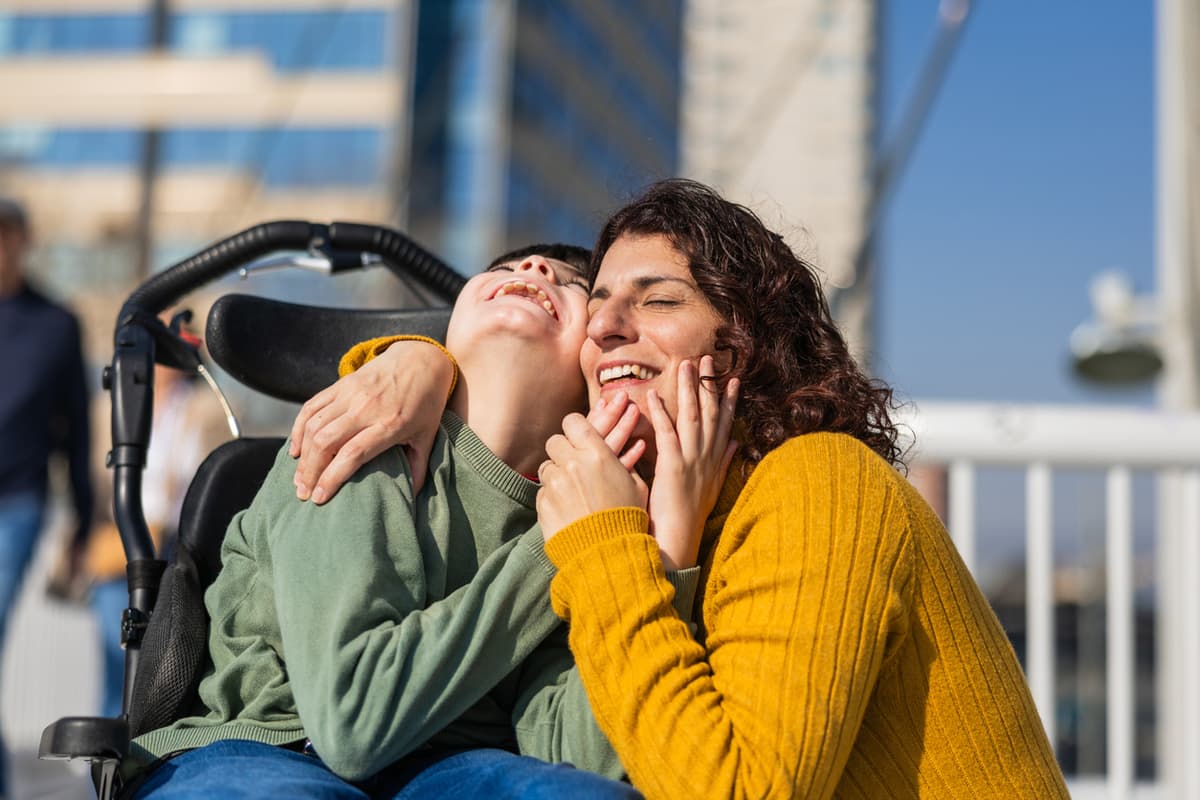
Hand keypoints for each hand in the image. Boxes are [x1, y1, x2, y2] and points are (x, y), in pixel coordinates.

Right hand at [289, 340, 454, 502]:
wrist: (421, 359)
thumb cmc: (427, 403)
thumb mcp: (428, 435)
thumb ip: (419, 467)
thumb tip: (411, 497)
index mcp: (389, 425)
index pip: (352, 454)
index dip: (331, 478)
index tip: (319, 498)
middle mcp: (366, 409)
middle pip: (326, 442)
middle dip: (310, 472)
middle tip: (303, 493)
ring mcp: (350, 394)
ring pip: (315, 426)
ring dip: (302, 455)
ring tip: (299, 478)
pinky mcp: (341, 385)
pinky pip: (312, 406)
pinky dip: (299, 428)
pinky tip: (296, 449)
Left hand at [537, 395, 647, 541]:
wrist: (609, 554)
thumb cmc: (629, 519)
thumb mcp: (636, 485)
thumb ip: (624, 462)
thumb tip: (624, 448)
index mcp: (597, 454)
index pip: (573, 422)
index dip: (576, 428)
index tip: (580, 435)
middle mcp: (572, 464)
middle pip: (555, 440)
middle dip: (564, 450)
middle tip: (574, 462)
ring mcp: (555, 484)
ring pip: (547, 466)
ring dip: (557, 474)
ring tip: (573, 490)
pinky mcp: (544, 503)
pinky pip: (543, 490)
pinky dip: (553, 496)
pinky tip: (567, 507)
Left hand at [645, 356, 738, 569]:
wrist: (681, 537)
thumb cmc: (690, 514)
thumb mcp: (714, 485)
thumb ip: (725, 461)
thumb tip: (737, 443)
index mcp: (716, 460)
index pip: (725, 423)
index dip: (728, 399)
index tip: (732, 378)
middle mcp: (707, 456)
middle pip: (710, 413)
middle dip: (709, 384)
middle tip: (707, 358)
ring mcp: (691, 459)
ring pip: (691, 417)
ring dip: (689, 390)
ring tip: (686, 365)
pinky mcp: (673, 466)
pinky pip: (666, 433)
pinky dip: (660, 413)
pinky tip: (653, 395)